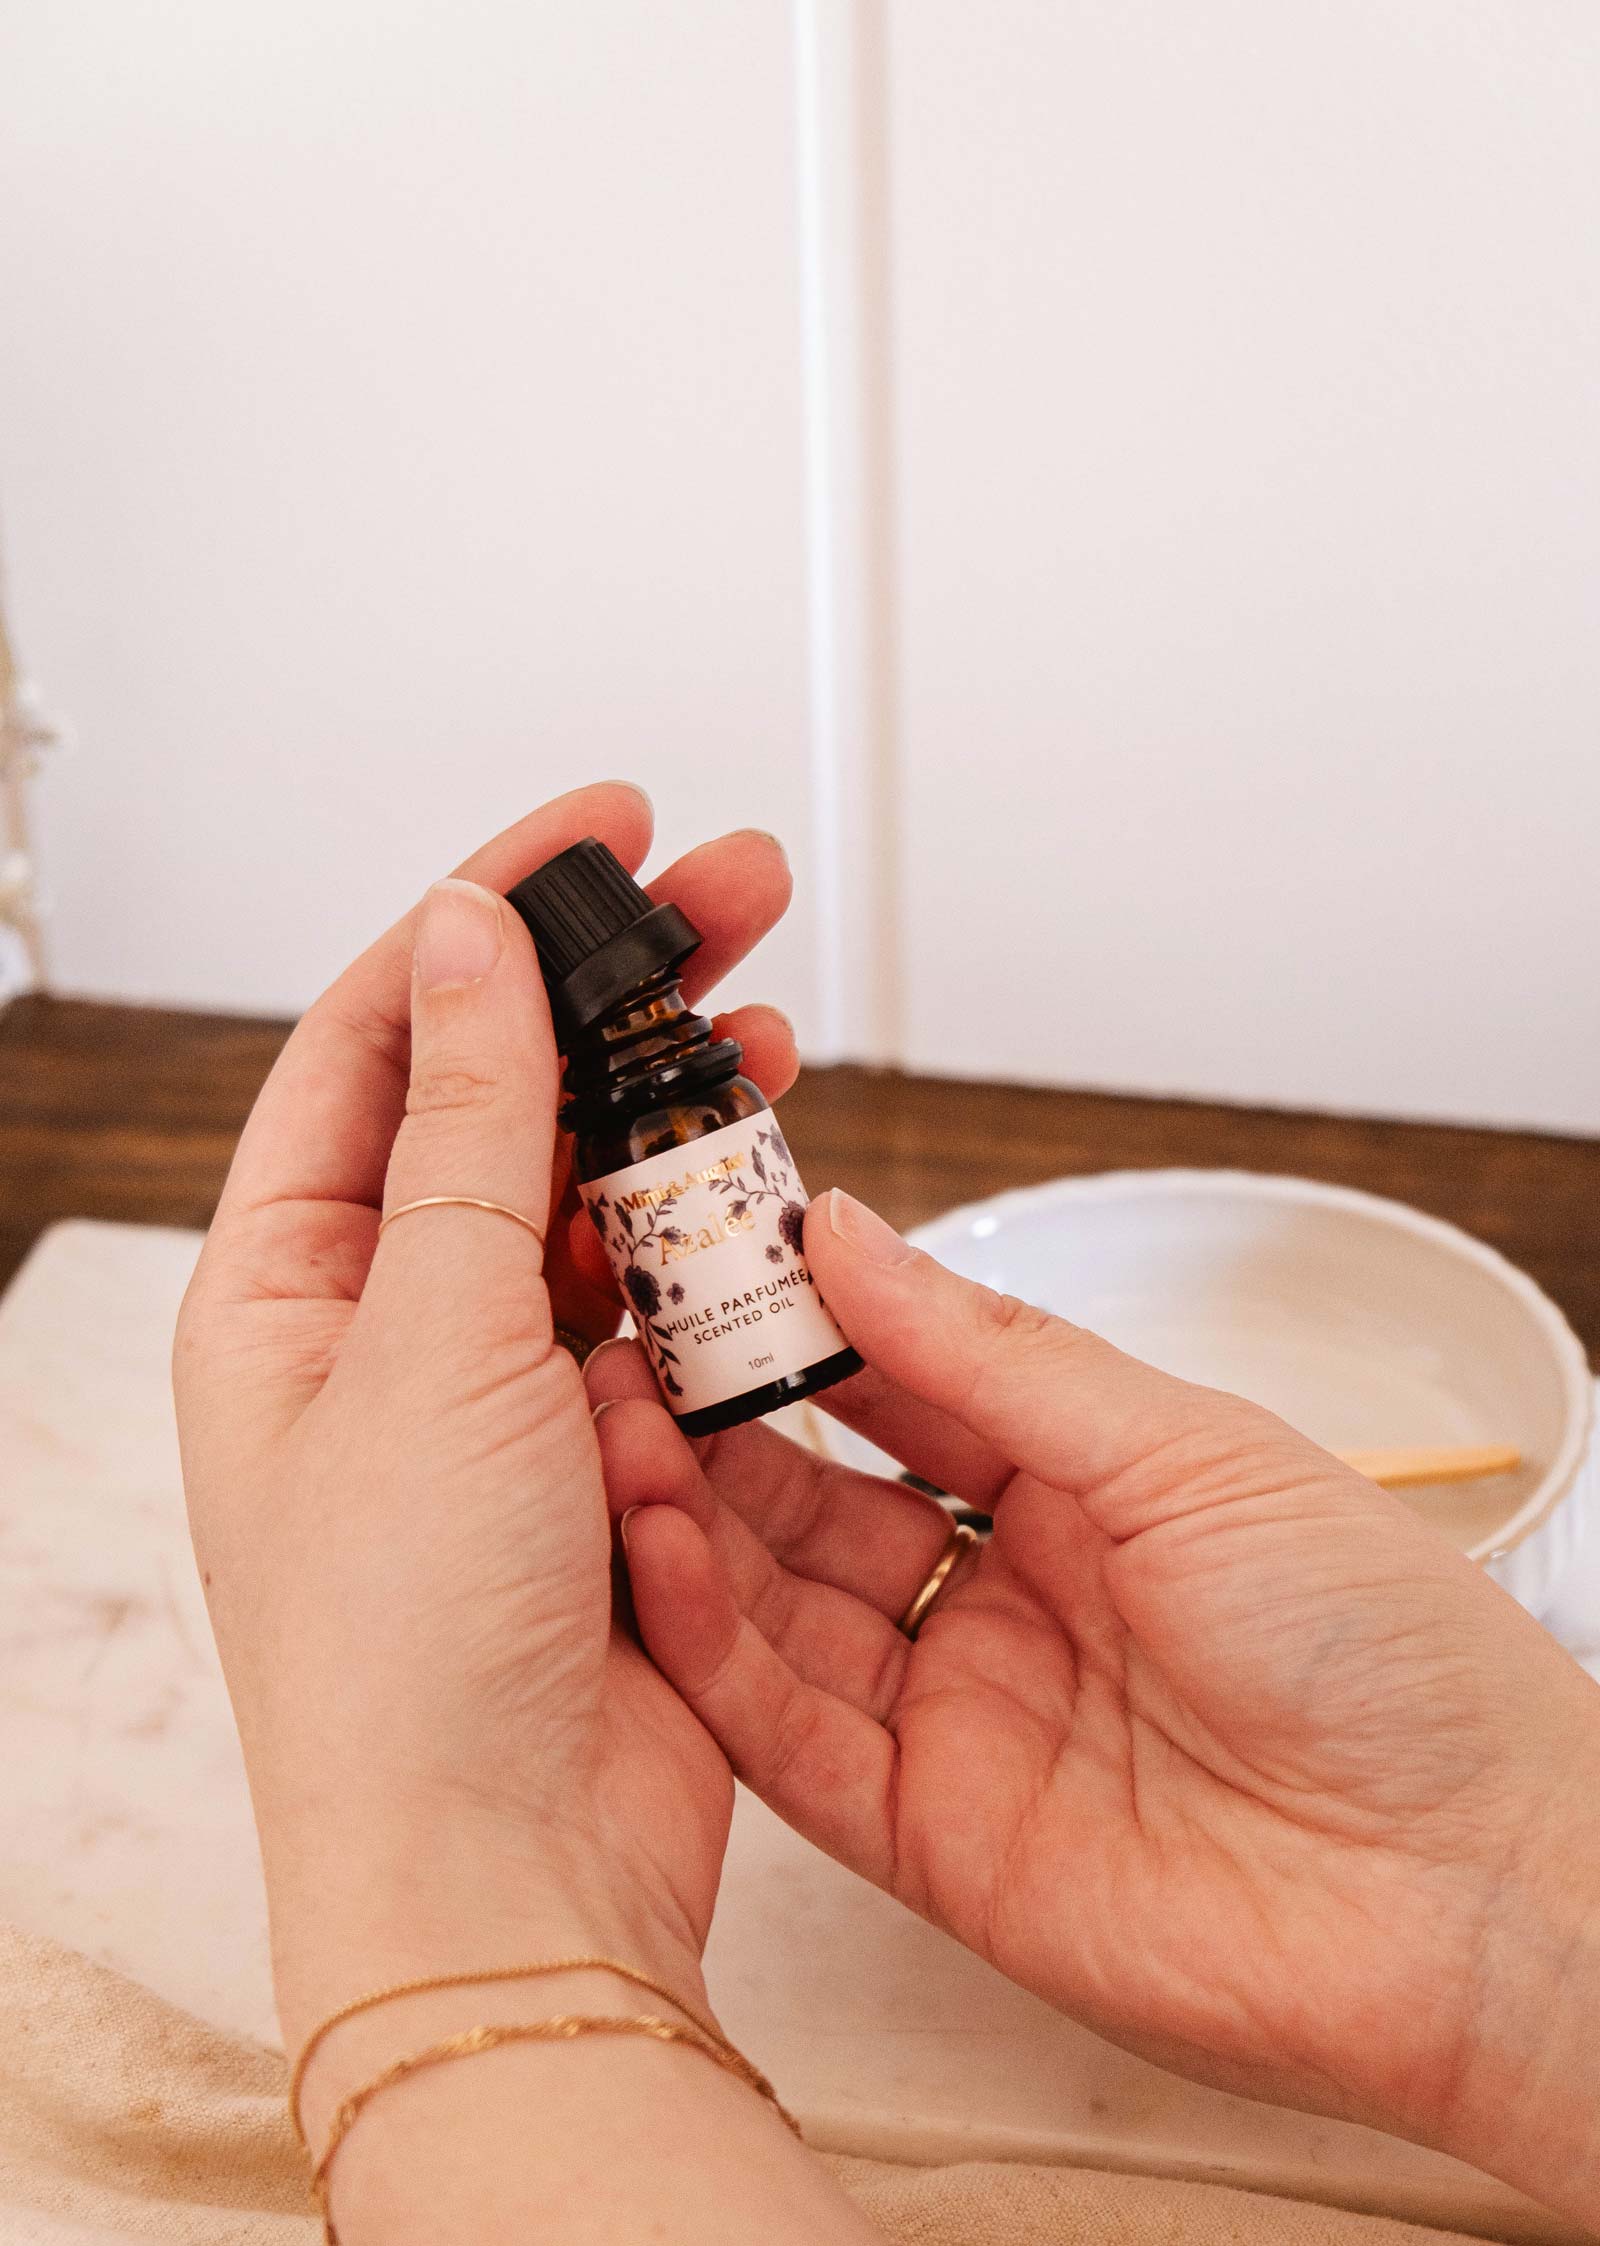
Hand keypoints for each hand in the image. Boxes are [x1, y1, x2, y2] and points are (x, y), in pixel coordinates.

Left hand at [174, 783, 795, 2061]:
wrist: (505, 1875)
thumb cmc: (406, 1653)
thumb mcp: (433, 1343)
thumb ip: (469, 1128)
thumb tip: (465, 938)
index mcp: (285, 1285)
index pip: (379, 1038)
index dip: (487, 913)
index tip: (600, 832)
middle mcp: (381, 1321)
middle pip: (500, 1094)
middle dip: (614, 985)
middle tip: (736, 889)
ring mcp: (493, 1384)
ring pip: (592, 1193)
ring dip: (677, 1108)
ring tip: (777, 1020)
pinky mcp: (598, 1447)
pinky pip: (662, 1301)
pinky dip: (715, 1238)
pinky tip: (771, 1181)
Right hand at [593, 1187, 1599, 2220]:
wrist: (1469, 1890)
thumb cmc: (1382, 1650)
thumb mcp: (1183, 1451)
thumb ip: (993, 1355)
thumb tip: (846, 1233)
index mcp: (1080, 1488)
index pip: (896, 1390)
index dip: (797, 1325)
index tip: (700, 1256)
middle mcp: (1005, 1599)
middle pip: (815, 1501)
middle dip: (713, 1424)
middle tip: (615, 1346)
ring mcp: (962, 1720)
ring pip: (779, 1613)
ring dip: (688, 1528)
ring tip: (606, 1434)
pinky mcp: (929, 1840)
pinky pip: (790, 1739)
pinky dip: (713, 1655)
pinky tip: (659, 1560)